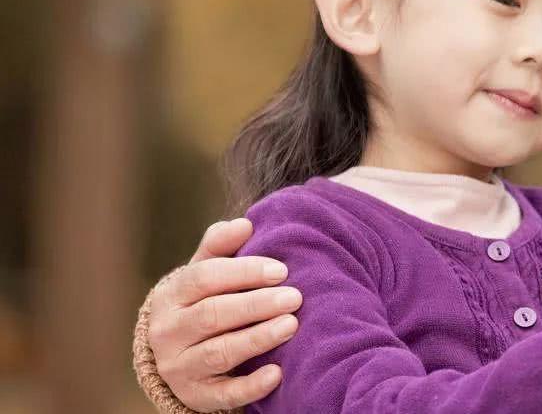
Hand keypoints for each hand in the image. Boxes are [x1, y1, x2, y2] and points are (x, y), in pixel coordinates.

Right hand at [149, 218, 301, 411]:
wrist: (181, 356)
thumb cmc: (203, 303)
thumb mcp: (204, 273)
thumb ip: (220, 247)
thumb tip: (244, 223)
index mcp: (171, 297)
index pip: (203, 279)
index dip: (243, 272)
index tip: (281, 270)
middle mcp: (168, 333)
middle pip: (212, 315)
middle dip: (256, 305)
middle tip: (295, 297)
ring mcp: (180, 368)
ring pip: (219, 352)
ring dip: (257, 338)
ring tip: (291, 325)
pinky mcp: (197, 396)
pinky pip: (224, 394)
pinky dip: (251, 385)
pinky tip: (277, 373)